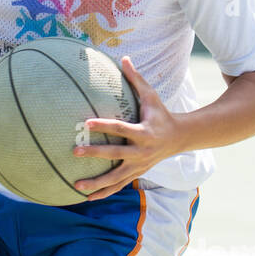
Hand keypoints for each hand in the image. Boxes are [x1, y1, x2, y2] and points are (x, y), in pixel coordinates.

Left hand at [73, 56, 182, 200]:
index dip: (104, 126)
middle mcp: (142, 152)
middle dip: (95, 154)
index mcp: (144, 132)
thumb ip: (136, 79)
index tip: (86, 123)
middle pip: (115, 155)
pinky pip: (119, 185)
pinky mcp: (137, 174)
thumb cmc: (160, 114)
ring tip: (76, 185)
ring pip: (116, 178)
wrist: (180, 138)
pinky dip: (104, 192)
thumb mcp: (151, 96)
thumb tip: (123, 56)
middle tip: (74, 151)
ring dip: (96, 183)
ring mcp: (139, 166)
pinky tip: (87, 198)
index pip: (121, 129)